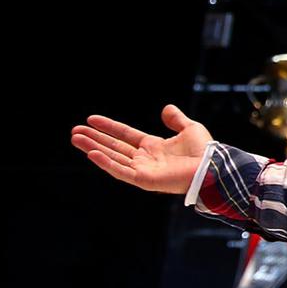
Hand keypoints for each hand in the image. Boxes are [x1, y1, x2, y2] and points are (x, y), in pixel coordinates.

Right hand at [70, 105, 213, 194]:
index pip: (125, 135)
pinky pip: (120, 171)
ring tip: (76, 138)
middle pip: (114, 146)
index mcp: (153, 146)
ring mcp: (142, 169)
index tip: (91, 119)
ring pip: (112, 157)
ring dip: (93, 148)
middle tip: (75, 131)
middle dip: (94, 138)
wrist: (212, 166)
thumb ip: (176, 120)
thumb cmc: (204, 151)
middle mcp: (144, 158)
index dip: (108, 127)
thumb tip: (166, 108)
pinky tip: (92, 153)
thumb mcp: (189, 128)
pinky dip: (105, 163)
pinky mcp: (143, 179)